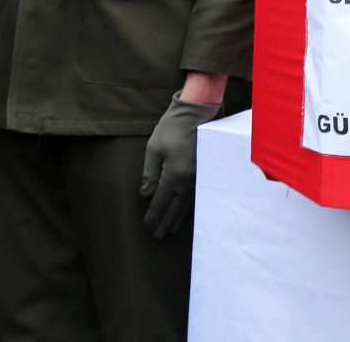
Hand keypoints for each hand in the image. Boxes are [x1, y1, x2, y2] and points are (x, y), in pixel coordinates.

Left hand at [140, 92, 221, 237]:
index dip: (153, 216)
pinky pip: (195, 195)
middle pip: (174, 208)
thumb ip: (149, 173)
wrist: (198, 113)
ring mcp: (198, 177)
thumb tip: (145, 194)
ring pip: (186, 204)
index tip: (147, 227)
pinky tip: (186, 212)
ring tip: (171, 230)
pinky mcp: (204, 172)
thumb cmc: (173, 128)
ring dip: (177, 218)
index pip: (160, 202)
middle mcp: (187, 181)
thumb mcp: (154, 148)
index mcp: (173, 175)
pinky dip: (189, 207)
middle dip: (164, 222)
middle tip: (158, 236)